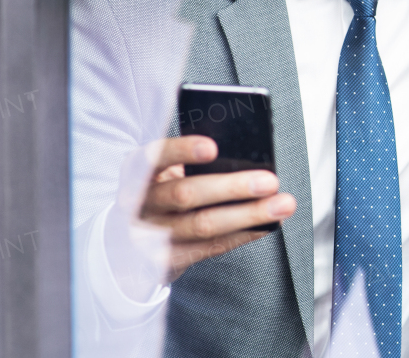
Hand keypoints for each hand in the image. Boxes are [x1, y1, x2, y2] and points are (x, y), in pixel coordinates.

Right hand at [105, 135, 296, 299]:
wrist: (127, 245)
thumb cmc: (161, 195)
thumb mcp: (164, 175)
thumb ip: (190, 165)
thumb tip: (245, 155)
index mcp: (137, 173)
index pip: (152, 157)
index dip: (181, 151)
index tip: (213, 148)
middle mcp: (139, 205)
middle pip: (185, 195)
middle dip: (232, 187)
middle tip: (270, 181)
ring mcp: (148, 237)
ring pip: (202, 225)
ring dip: (248, 214)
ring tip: (282, 205)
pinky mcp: (165, 262)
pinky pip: (210, 247)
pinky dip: (243, 235)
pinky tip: (266, 225)